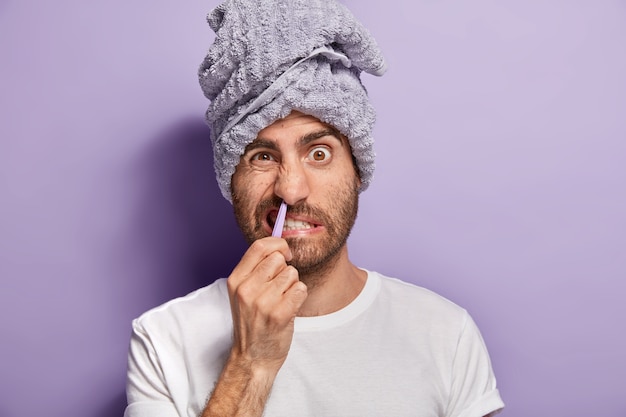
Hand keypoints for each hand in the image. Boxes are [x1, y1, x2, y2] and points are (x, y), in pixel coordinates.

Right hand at [226, 237, 307, 373]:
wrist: (253, 357)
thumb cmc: (252, 322)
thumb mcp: (242, 293)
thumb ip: (256, 269)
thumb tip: (279, 246)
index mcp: (236, 280)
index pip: (259, 247)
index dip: (277, 244)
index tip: (285, 253)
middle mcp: (247, 289)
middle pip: (279, 259)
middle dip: (284, 270)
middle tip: (278, 289)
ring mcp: (263, 302)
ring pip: (292, 274)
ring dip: (292, 285)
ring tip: (281, 301)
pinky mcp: (280, 314)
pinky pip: (301, 289)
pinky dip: (299, 297)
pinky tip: (289, 308)